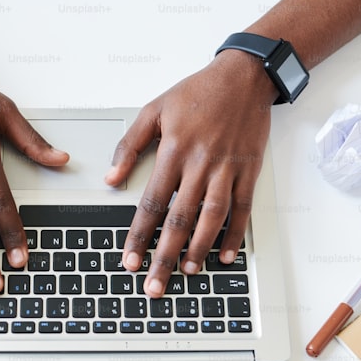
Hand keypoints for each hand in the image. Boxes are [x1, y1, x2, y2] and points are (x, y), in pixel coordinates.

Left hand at [105, 51, 276, 297]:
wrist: (244, 76)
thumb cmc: (197, 92)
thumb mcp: (154, 110)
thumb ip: (129, 145)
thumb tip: (111, 179)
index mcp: (174, 150)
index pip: (152, 202)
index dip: (138, 235)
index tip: (129, 260)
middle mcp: (201, 163)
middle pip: (179, 219)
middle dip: (164, 255)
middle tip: (154, 284)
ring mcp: (227, 169)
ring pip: (212, 218)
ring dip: (199, 248)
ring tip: (186, 272)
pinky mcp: (249, 170)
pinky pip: (242, 209)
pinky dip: (235, 234)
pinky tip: (225, 255)